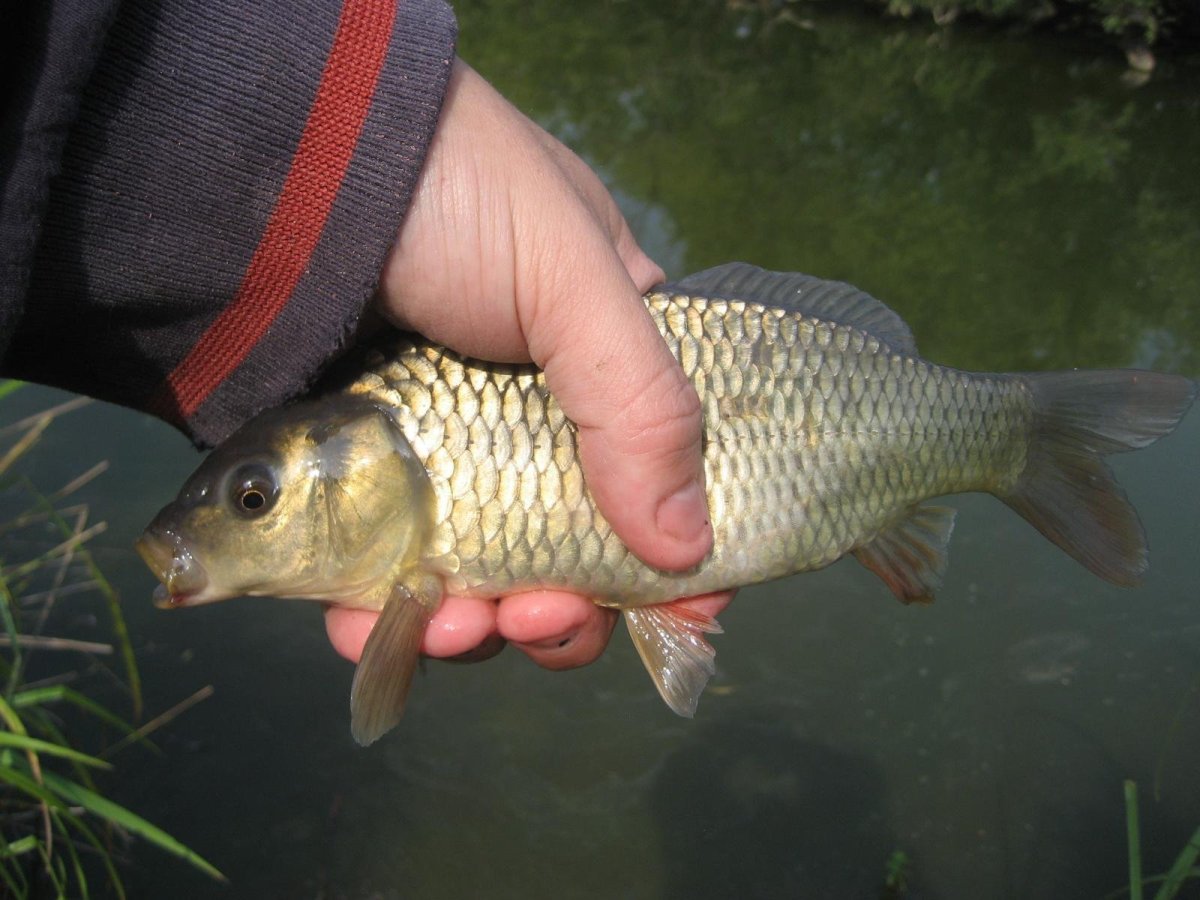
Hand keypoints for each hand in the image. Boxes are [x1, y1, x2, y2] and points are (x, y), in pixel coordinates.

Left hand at [326, 59, 731, 669]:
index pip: (665, 473)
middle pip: (569, 551)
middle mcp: (523, 422)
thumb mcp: (568, 274)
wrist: (286, 166)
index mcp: (601, 362)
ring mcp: (436, 460)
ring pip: (479, 580)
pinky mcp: (357, 487)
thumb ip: (640, 403)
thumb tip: (690, 550)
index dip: (682, 549)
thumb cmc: (451, 192)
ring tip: (455, 628)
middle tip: (545, 619)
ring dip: (481, 628)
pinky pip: (384, 579)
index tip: (687, 609)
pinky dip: (388, 623)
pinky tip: (380, 629)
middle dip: (567, 609)